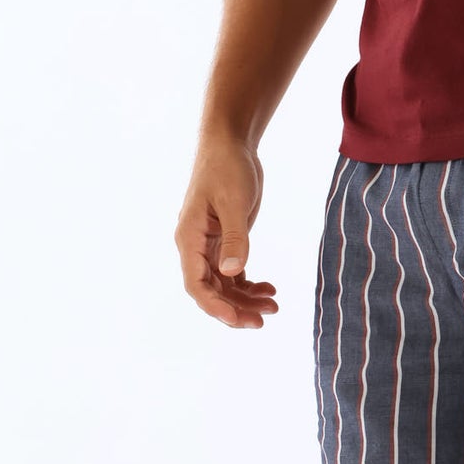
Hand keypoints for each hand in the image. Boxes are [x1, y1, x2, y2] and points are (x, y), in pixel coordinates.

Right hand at [174, 138, 279, 327]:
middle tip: (264, 319)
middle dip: (235, 308)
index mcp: (189, 238)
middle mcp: (196, 246)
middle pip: (211, 290)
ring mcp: (210, 244)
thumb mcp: (234, 201)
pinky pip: (232, 271)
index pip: (196, 284)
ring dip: (245, 298)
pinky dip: (248, 283)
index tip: (238, 319)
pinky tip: (268, 288)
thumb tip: (232, 272)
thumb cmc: (227, 166)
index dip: (215, 306)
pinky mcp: (225, 239)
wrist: (230, 143)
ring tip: (273, 305)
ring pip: (223, 284)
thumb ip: (235, 237)